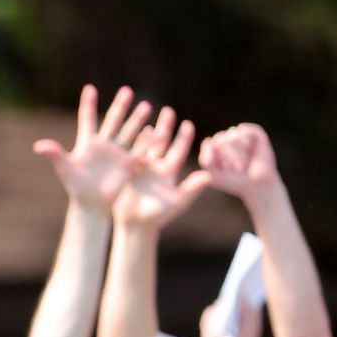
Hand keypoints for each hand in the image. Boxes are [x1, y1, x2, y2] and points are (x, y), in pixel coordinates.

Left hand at [33, 83, 153, 210]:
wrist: (91, 203)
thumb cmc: (75, 186)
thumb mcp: (65, 168)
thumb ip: (55, 154)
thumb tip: (38, 145)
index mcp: (87, 142)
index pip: (87, 119)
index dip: (88, 104)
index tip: (89, 88)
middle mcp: (104, 144)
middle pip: (113, 121)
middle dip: (120, 106)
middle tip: (127, 90)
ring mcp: (117, 153)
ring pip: (129, 132)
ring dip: (137, 120)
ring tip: (146, 106)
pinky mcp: (127, 164)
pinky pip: (138, 150)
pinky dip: (145, 142)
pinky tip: (154, 131)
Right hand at [112, 109, 209, 230]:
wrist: (134, 225)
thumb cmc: (157, 217)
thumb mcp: (176, 202)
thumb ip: (191, 189)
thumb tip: (209, 175)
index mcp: (169, 173)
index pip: (178, 151)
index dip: (183, 137)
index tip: (187, 123)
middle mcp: (156, 169)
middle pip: (162, 143)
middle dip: (166, 127)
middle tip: (168, 111)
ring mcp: (140, 170)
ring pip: (146, 146)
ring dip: (148, 130)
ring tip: (148, 113)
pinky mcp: (127, 173)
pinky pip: (131, 154)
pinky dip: (134, 142)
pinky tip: (133, 131)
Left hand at [198, 123, 283, 209]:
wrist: (257, 185)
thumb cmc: (232, 181)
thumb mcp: (213, 174)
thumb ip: (206, 159)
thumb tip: (208, 139)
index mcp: (211, 148)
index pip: (209, 145)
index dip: (218, 160)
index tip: (225, 171)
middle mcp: (224, 137)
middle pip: (220, 140)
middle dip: (230, 158)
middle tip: (238, 169)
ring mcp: (239, 134)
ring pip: (233, 136)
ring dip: (240, 154)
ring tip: (245, 162)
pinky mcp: (255, 133)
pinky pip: (245, 131)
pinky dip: (248, 144)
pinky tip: (252, 150)